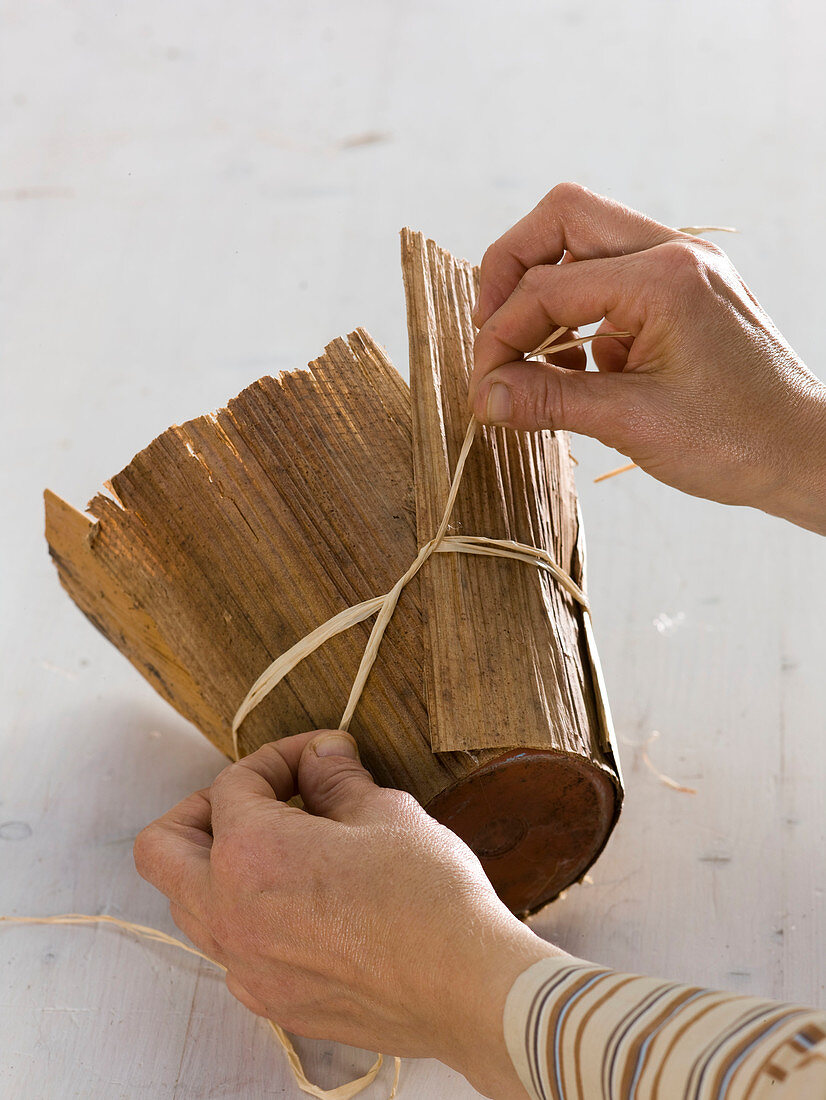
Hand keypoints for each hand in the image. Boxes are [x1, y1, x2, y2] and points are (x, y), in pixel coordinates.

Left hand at [133, 729, 558, 1098]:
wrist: (467, 987)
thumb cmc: (428, 898)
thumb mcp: (384, 812)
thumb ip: (334, 778)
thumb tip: (320, 754)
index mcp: (249, 854)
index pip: (230, 784)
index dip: (274, 758)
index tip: (315, 757)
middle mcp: (229, 914)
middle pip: (164, 849)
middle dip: (203, 810)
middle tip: (260, 798)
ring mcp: (247, 967)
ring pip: (191, 904)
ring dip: (220, 866)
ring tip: (284, 848)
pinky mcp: (274, 1002)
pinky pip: (231, 949)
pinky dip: (248, 914)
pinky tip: (305, 902)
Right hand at [469, 183, 825, 534]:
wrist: (802, 455)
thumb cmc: (736, 440)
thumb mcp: (631, 421)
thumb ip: (549, 400)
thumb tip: (484, 396)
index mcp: (663, 276)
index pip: (547, 285)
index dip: (501, 336)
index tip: (483, 385)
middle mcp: (674, 254)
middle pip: (564, 219)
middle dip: (512, 271)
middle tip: (491, 331)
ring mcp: (682, 269)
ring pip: (585, 244)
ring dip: (546, 295)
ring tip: (528, 358)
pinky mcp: (682, 295)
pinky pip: (611, 282)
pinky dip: (579, 319)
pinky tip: (572, 367)